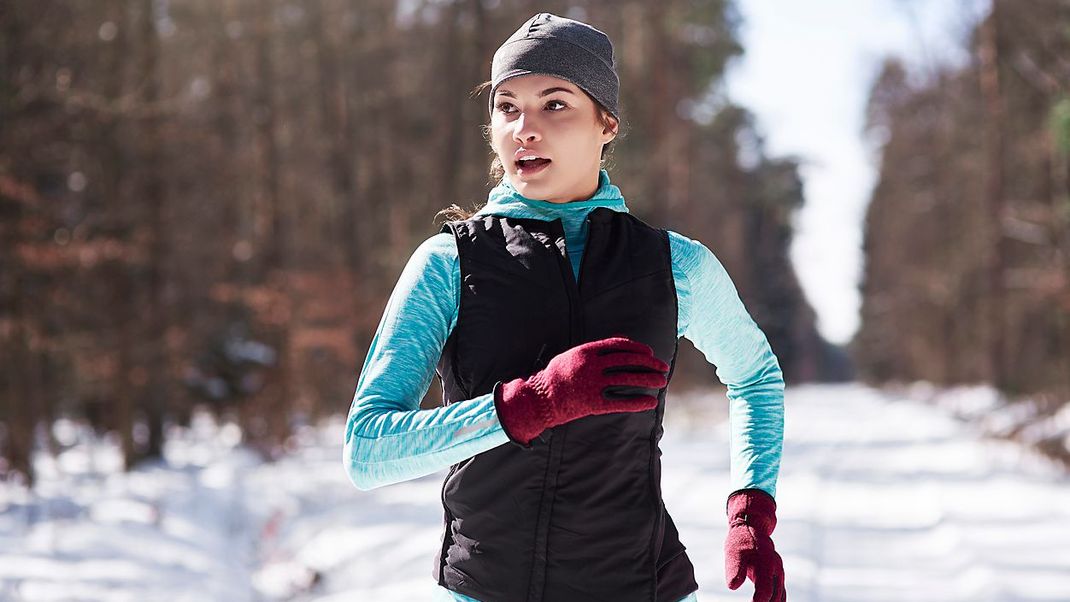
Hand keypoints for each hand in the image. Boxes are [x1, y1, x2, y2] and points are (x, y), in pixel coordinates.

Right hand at [493, 336, 668, 445]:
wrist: (539, 399)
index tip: (649, 352)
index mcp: (586, 351)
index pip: (619, 345)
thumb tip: (620, 344)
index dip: (637, 348)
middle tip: (662, 366)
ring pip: (627, 379)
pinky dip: (637, 402)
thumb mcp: (572, 356)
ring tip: (662, 381)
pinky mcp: (593, 403)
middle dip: (649, 363)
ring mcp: (592, 384)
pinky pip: (620, 402)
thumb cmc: (556, 376)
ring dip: (647, 379)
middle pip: (627, 361)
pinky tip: (650, 402)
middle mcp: (591, 366)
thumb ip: (595, 351)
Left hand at [724, 488, 785, 601]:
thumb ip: (735, 569)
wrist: (752, 527)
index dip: (759, 601)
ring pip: (780, 595)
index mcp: (767, 563)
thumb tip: (733, 586)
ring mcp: (779, 573)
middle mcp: (776, 569)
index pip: (765, 589)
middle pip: (775, 595)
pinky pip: (780, 592)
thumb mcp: (734, 552)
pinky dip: (775, 600)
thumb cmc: (741, 540)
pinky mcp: (777, 575)